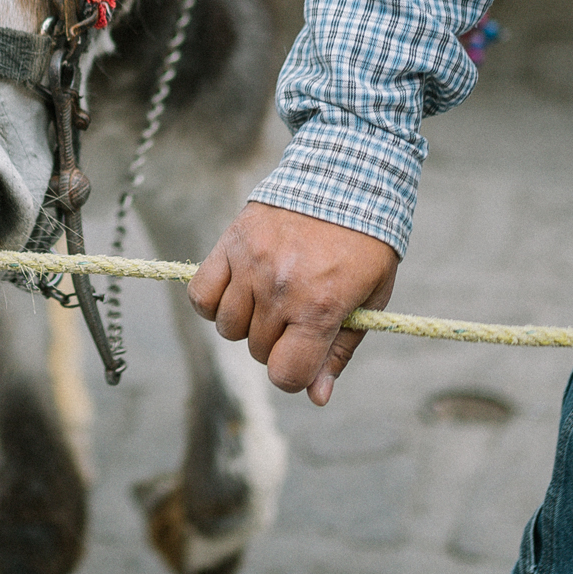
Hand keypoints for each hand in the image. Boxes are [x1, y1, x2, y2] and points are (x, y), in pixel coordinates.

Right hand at [189, 201, 398, 405]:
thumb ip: (340, 349)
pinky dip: (214, 302)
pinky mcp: (230, 242)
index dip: (295, 375)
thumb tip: (316, 396)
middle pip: (258, 351)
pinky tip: (239, 291)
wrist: (345, 177)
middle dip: (277, 343)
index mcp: (320, 306)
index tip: (304, 357)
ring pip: (228, 327)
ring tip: (271, 298)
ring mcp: (251, 264)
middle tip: (298, 315)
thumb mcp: (370, 299)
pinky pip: (202, 294)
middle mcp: (281, 289)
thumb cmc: (365, 243)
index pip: (285, 373)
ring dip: (247, 323)